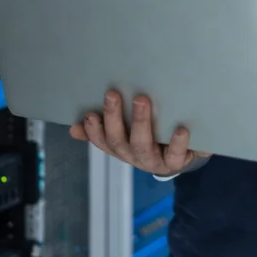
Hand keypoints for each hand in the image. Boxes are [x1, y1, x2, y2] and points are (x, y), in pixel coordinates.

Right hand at [69, 90, 209, 176]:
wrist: (183, 157)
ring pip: (142, 146)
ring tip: (141, 100)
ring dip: (140, 123)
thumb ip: (103, 129)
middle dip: (113, 118)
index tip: (89, 114)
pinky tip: (181, 129)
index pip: (101, 140)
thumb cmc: (152, 137)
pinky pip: (174, 156)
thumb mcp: (127, 132)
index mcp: (120, 147)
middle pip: (118, 141)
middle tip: (112, 94)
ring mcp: (153, 161)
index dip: (93, 130)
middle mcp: (133, 156)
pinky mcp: (175, 163)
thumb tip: (74, 127)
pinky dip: (177, 143)